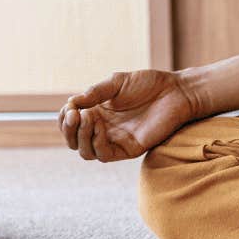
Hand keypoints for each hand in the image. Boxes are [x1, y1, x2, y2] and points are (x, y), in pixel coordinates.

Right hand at [59, 69, 200, 162]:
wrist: (175, 91)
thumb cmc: (147, 84)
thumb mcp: (116, 82)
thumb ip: (95, 93)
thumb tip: (71, 103)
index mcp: (97, 113)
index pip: (70, 124)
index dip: (64, 118)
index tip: (70, 106)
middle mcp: (103, 129)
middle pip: (74, 141)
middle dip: (69, 130)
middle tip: (75, 114)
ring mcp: (115, 140)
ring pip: (86, 151)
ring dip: (81, 136)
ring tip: (87, 117)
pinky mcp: (128, 149)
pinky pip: (105, 155)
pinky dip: (96, 143)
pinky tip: (99, 126)